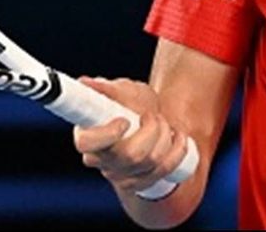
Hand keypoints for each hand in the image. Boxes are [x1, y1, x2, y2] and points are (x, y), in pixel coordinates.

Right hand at [73, 77, 190, 196]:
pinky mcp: (137, 184)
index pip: (86, 143)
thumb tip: (85, 82)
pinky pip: (162, 173)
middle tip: (152, 115)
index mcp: (86, 136)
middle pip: (129, 155)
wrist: (146, 118)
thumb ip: (104, 88)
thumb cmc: (128, 101)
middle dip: (151, 131)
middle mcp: (99, 160)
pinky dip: (176, 153)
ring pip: (150, 163)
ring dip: (165, 138)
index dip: (107, 134)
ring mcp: (118, 175)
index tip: (125, 120)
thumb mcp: (118, 90)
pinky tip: (179, 138)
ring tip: (164, 122)